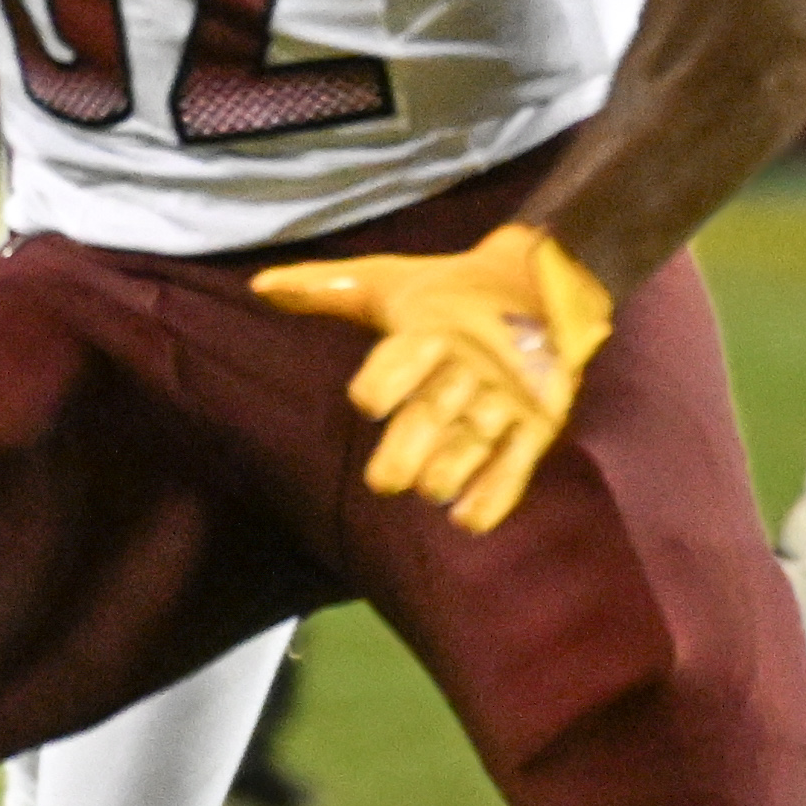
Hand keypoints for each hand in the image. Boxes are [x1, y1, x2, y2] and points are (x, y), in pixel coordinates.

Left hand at [248, 223, 614, 534]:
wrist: (546, 284)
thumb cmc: (449, 291)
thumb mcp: (387, 283)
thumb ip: (324, 289)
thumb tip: (259, 286)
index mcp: (430, 330)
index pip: (406, 355)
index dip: (386, 378)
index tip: (366, 400)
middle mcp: (467, 365)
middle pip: (436, 409)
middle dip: (411, 443)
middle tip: (383, 482)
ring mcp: (505, 396)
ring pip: (475, 438)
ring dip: (452, 468)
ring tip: (430, 491)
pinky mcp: (537, 421)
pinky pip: (518, 461)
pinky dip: (496, 493)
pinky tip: (468, 522)